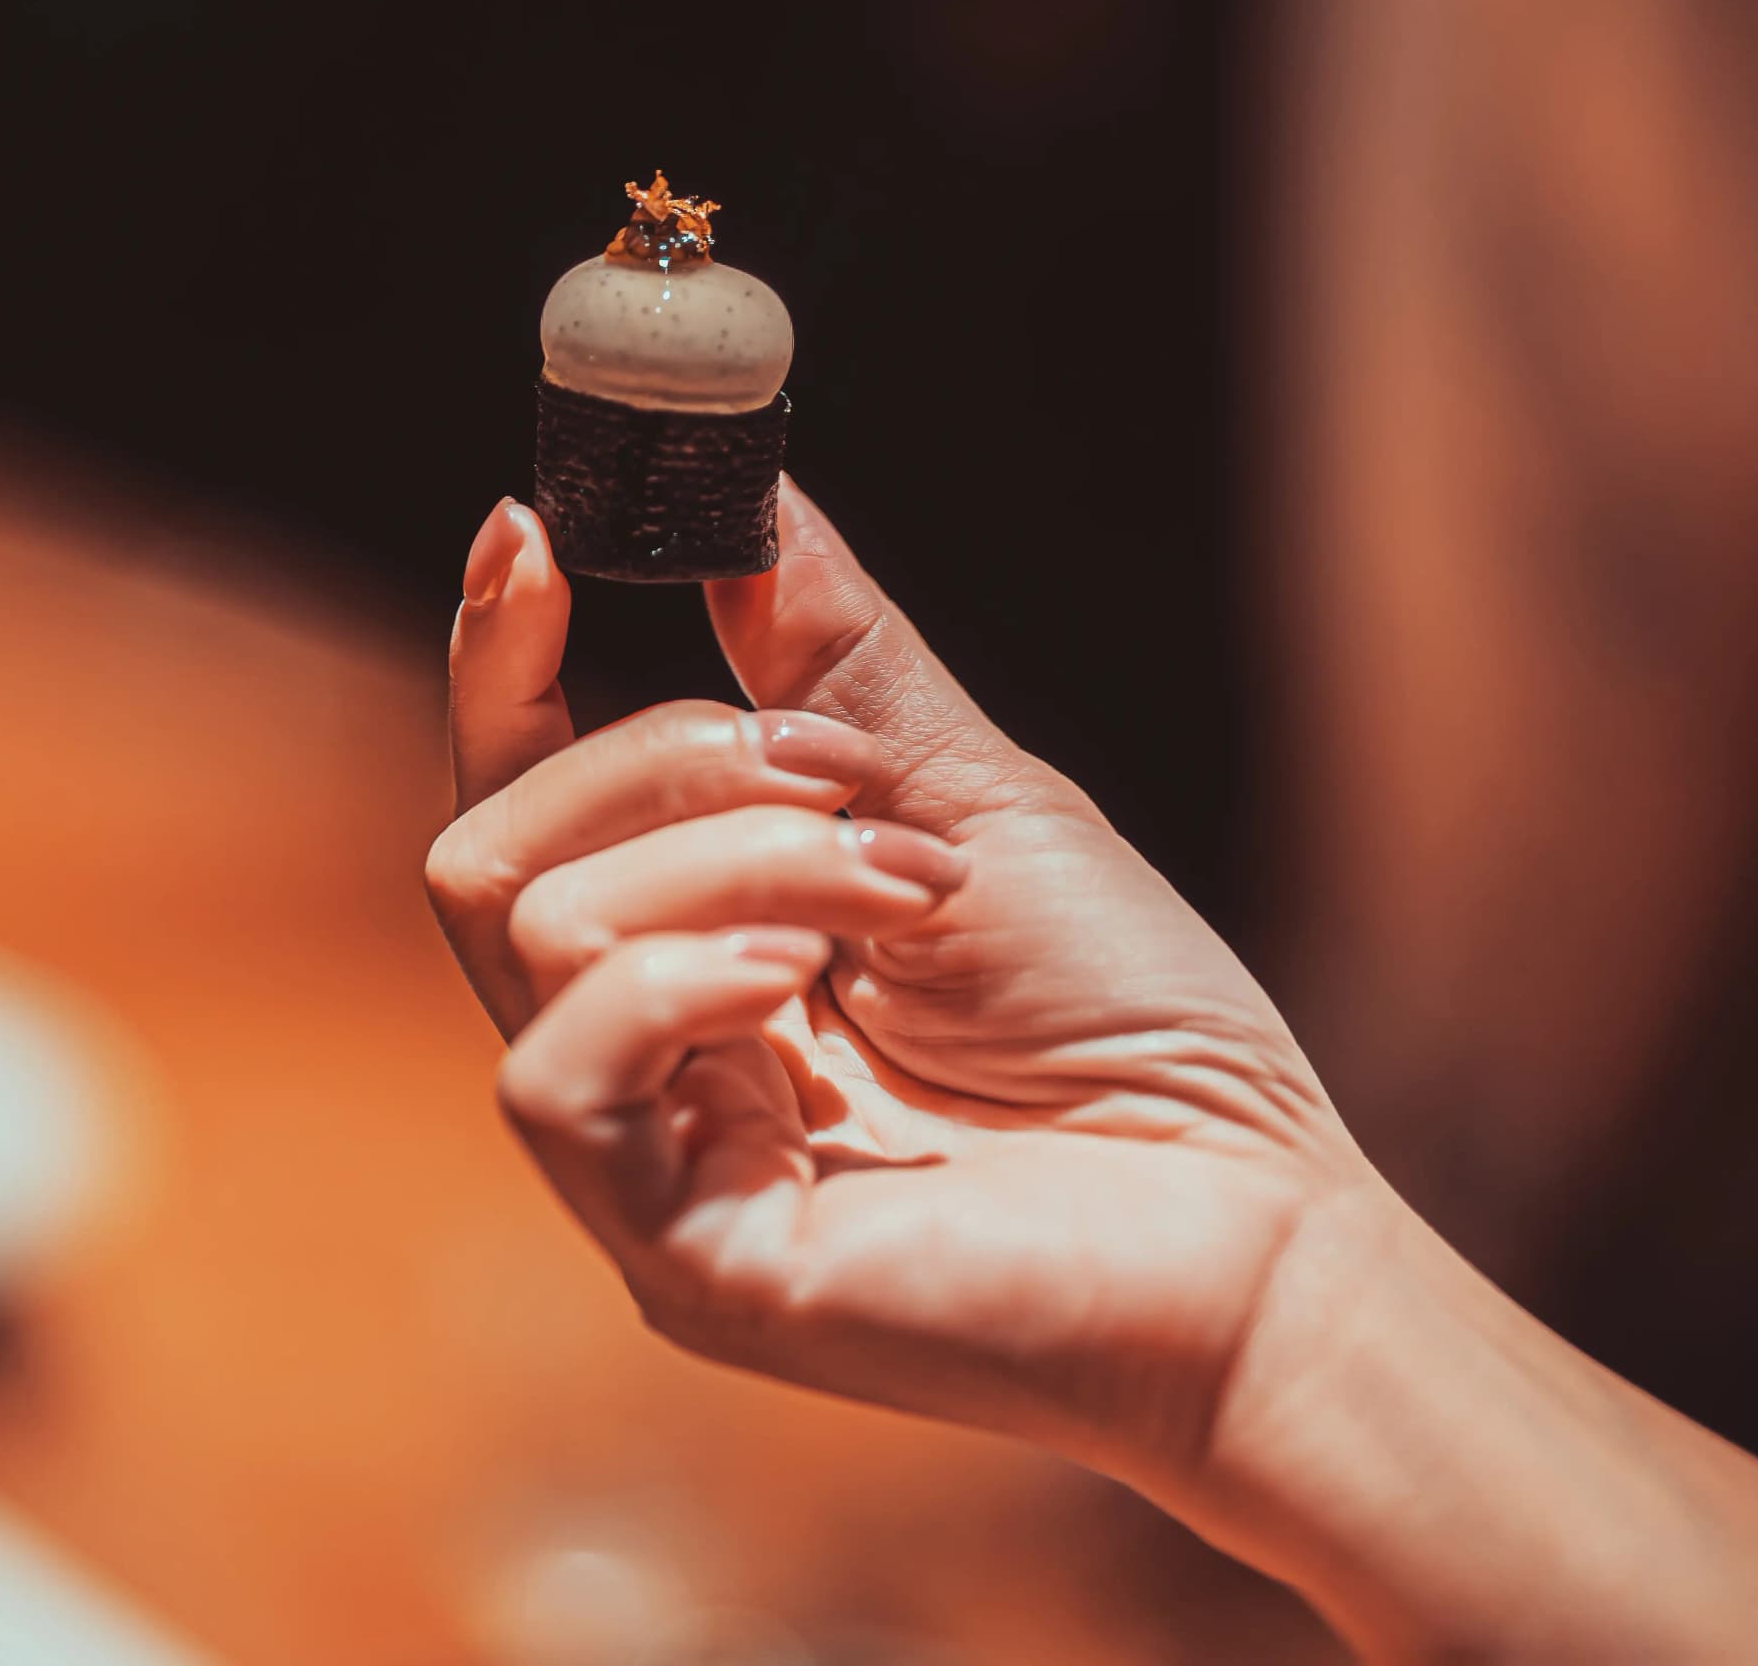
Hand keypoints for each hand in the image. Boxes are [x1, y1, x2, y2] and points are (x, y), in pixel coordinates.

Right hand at [427, 479, 1361, 1496]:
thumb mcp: (978, 802)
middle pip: (497, 851)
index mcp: (707, 956)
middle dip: (660, 757)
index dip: (502, 665)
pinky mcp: (688, 1262)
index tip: (530, 526)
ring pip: (540, 933)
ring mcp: (656, 1170)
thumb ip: (839, 668)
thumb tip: (746, 495)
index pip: (528, 805)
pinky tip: (800, 977)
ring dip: (732, 856)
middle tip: (840, 771)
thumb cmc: (1138, 1033)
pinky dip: (670, 981)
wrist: (1260, 1227)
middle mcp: (657, 1063)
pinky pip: (559, 1082)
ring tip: (907, 887)